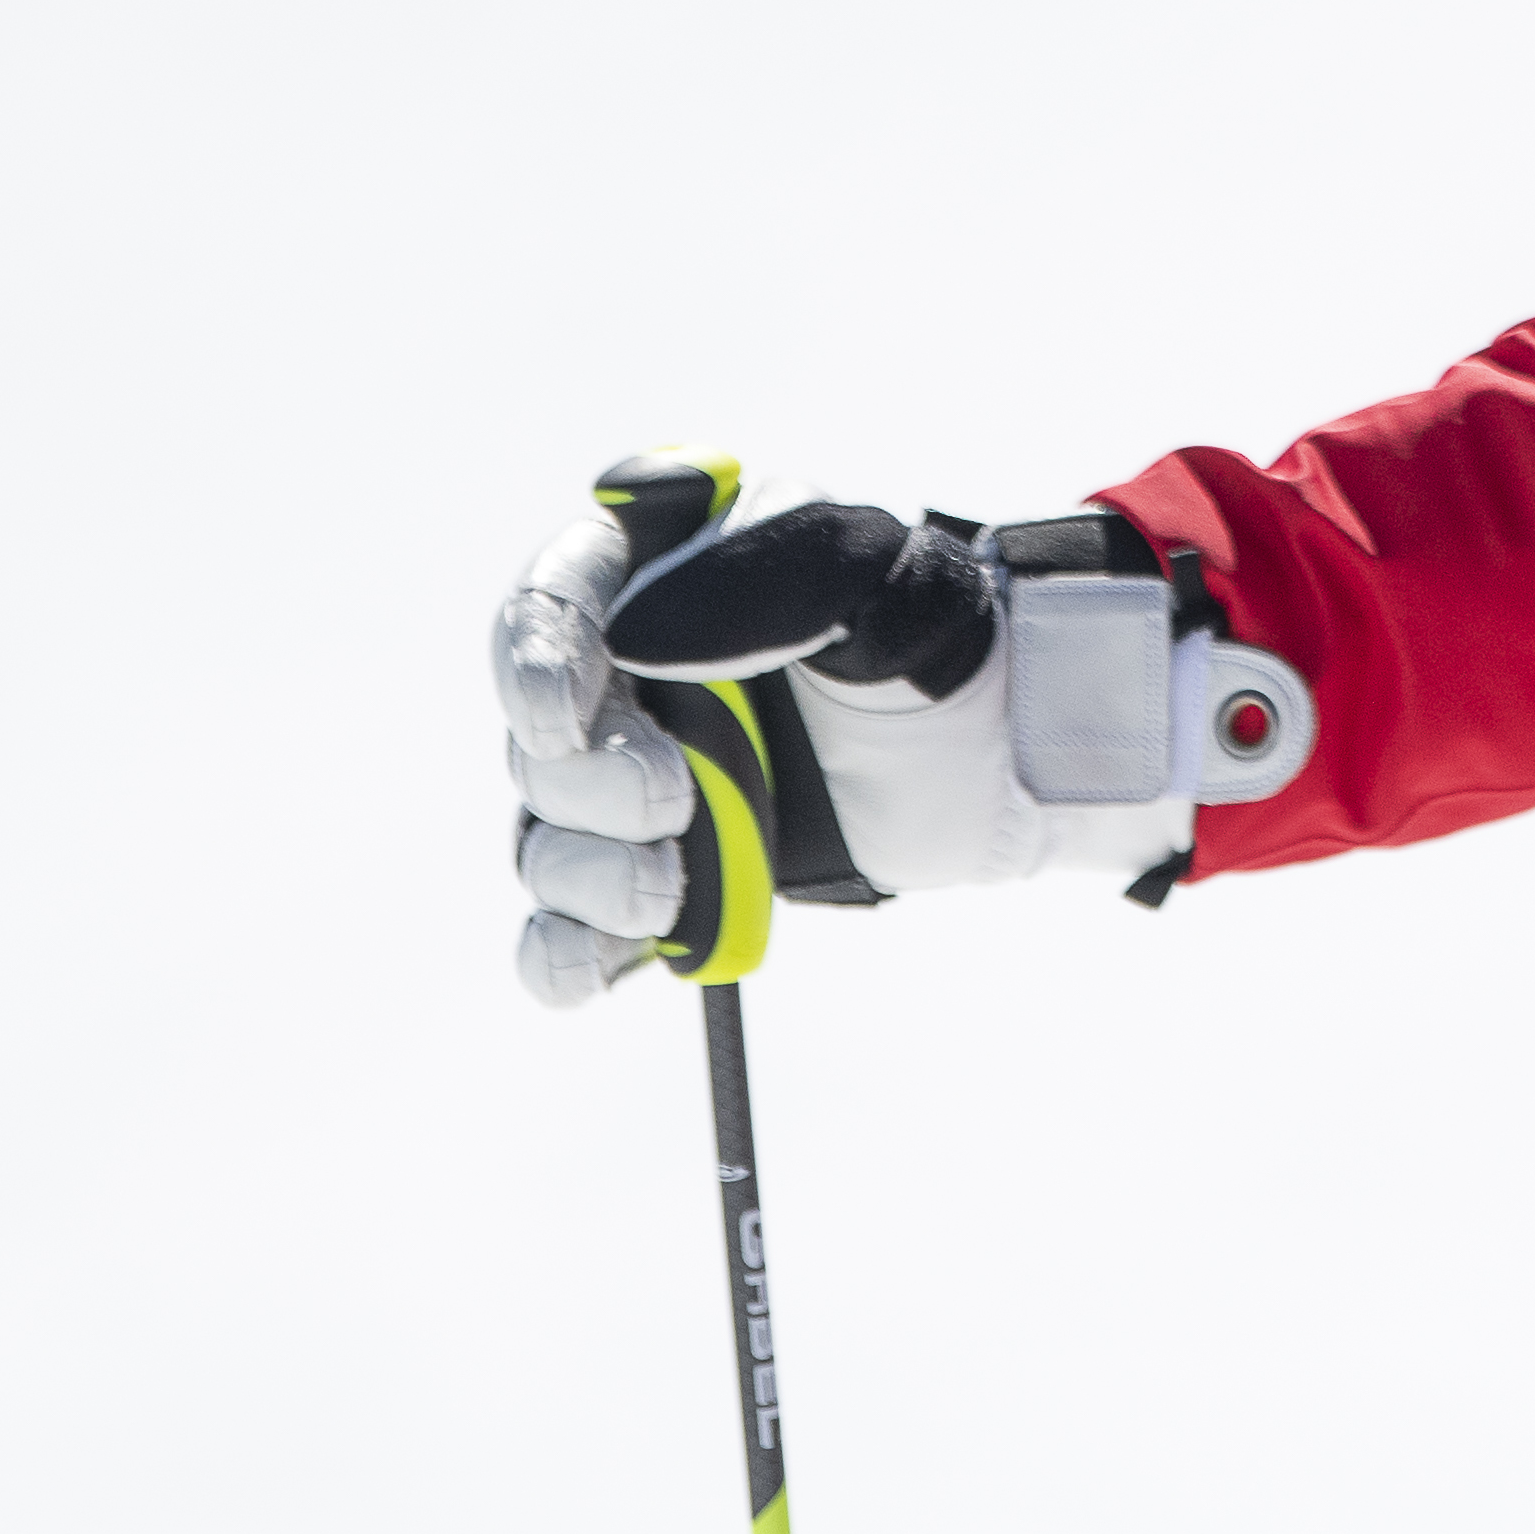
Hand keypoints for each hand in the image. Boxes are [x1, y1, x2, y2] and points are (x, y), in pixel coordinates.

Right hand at [496, 456, 1319, 1003]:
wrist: (1001, 748)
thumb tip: (630, 637)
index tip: (565, 708)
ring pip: (545, 841)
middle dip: (588, 778)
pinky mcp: (655, 877)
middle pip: (537, 738)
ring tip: (670, 888)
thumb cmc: (933, 634)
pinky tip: (609, 962)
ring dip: (589, 874)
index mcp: (655, 576)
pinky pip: (566, 934)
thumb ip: (762, 575)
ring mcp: (628, 786)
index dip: (533, 656)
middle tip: (674, 798)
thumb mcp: (872, 571)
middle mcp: (620, 681)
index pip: (547, 602)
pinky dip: (568, 954)